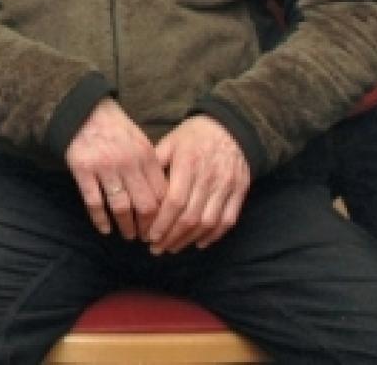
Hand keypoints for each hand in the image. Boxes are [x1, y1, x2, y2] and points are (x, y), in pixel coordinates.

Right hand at [64, 98, 166, 239]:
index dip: (164, 216)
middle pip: (144, 205)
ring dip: (126, 226)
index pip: (161, 194)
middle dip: (147, 227)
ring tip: (129, 236)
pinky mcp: (83, 170)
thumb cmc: (116, 129)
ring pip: (121, 206)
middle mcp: (128, 163)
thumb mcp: (141, 142)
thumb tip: (165, 197)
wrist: (84, 111)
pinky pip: (94, 201)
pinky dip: (100, 219)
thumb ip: (153, 167)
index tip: (162, 227)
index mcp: (146, 156)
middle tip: (147, 238)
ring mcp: (104, 167)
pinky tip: (104, 229)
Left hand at [145, 115, 249, 253]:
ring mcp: (227, 186)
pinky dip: (214, 235)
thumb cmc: (194, 135)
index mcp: (188, 164)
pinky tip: (199, 242)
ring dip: (189, 239)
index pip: (174, 201)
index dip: (162, 222)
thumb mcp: (170, 141)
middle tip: (157, 248)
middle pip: (190, 216)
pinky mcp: (240, 191)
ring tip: (173, 248)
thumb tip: (137, 184)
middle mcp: (208, 178)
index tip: (149, 236)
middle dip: (172, 236)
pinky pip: (228, 220)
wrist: (231, 127)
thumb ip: (155, 163)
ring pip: (209, 222)